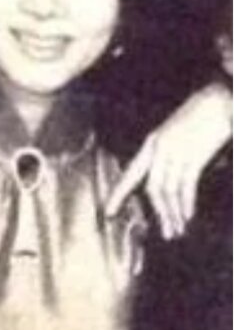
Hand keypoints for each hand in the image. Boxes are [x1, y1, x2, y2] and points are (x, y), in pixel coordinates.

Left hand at [107, 83, 231, 238]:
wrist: (220, 97)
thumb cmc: (200, 115)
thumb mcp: (176, 135)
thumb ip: (168, 157)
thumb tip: (169, 185)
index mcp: (152, 144)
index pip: (131, 174)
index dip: (119, 194)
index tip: (109, 212)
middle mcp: (159, 149)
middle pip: (152, 189)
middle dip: (158, 213)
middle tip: (166, 233)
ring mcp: (175, 152)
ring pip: (168, 191)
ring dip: (173, 213)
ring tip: (177, 229)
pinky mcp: (194, 155)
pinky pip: (185, 186)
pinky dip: (186, 203)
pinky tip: (188, 215)